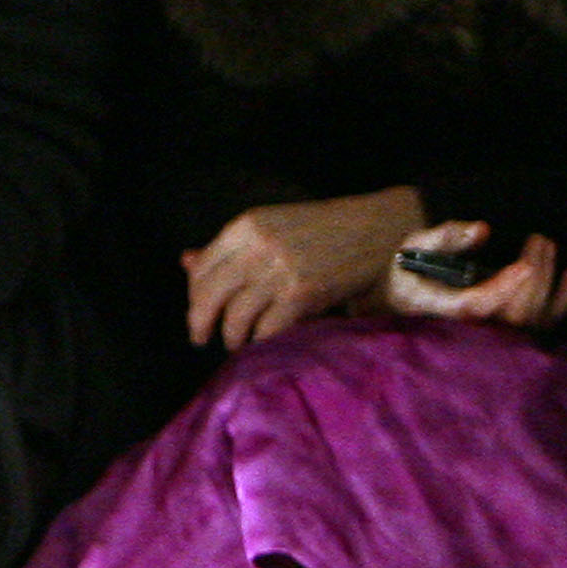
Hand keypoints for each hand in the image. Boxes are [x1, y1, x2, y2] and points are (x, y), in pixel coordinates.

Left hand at [183, 187, 426, 349]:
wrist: (381, 230)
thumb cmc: (328, 230)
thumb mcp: (275, 228)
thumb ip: (232, 248)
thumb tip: (185, 262)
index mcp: (248, 225)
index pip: (201, 268)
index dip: (194, 295)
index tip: (199, 310)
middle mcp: (258, 246)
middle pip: (208, 296)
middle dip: (200, 323)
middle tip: (202, 337)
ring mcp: (280, 271)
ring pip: (234, 319)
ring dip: (232, 337)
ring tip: (238, 342)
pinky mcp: (302, 294)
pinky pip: (266, 330)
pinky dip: (263, 341)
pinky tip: (267, 341)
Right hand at [377, 221, 566, 331]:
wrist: (408, 302)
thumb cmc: (411, 272)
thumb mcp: (415, 247)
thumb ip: (446, 237)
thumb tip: (481, 230)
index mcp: (440, 311)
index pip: (477, 307)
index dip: (503, 288)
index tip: (525, 264)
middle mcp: (468, 332)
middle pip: (512, 314)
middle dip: (534, 275)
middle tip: (538, 239)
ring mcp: (491, 337)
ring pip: (532, 322)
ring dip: (550, 283)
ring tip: (548, 246)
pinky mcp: (509, 334)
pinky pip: (542, 325)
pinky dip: (564, 299)